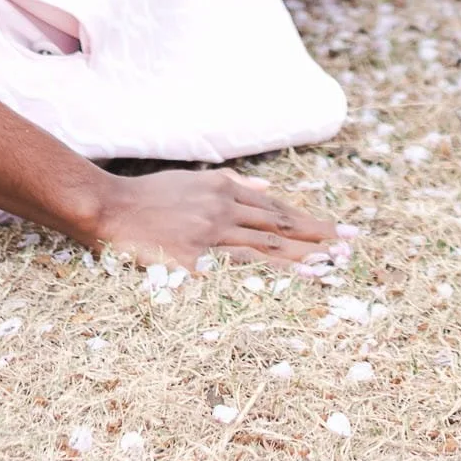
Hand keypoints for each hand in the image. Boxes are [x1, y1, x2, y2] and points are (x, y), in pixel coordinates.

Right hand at [90, 167, 337, 268]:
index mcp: (221, 189)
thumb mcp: (192, 181)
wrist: (110, 209)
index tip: (338, 231)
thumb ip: (232, 184)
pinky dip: (271, 272)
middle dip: (317, 235)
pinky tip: (293, 279)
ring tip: (333, 264)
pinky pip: (239, 267)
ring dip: (302, 254)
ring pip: (265, 245)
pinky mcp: (195, 259)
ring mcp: (209, 233)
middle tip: (351, 245)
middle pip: (278, 225)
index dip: (308, 220)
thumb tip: (269, 189)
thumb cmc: (148, 196)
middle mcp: (221, 208)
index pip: (275, 209)